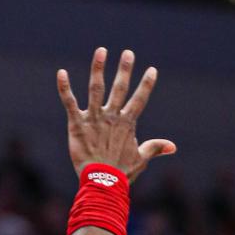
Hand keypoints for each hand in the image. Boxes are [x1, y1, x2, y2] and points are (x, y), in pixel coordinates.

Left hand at [58, 47, 175, 182]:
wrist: (102, 184)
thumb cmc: (121, 173)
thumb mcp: (141, 159)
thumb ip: (155, 148)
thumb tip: (173, 146)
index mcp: (126, 124)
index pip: (139, 100)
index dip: (146, 85)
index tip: (152, 70)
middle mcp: (111, 117)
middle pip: (119, 89)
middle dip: (125, 70)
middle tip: (128, 53)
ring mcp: (94, 119)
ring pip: (96, 89)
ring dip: (98, 69)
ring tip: (101, 51)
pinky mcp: (77, 124)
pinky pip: (70, 103)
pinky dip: (64, 88)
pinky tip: (61, 73)